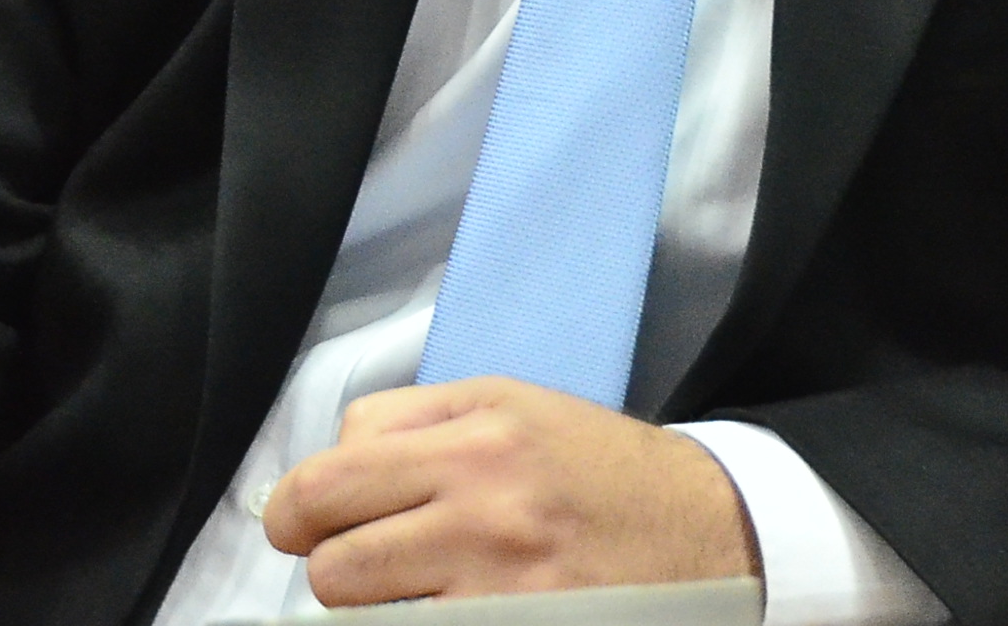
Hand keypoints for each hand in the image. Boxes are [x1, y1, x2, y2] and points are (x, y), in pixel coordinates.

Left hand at [264, 376, 760, 606]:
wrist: (710, 529)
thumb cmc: (598, 467)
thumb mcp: (511, 403)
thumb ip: (413, 422)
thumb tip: (329, 459)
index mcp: (476, 439)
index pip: (328, 482)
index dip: (296, 511)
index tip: (304, 523)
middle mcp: (486, 512)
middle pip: (334, 564)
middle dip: (331, 565)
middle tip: (356, 563)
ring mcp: (504, 592)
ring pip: (369, 619)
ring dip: (375, 609)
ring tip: (413, 590)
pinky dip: (414, 625)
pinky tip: (448, 608)